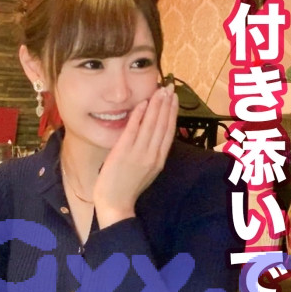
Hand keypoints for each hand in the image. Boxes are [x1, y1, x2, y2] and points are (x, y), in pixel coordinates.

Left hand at [94, 84, 178, 227]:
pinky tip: (142, 103)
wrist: (115, 203)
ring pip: (151, 124)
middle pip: (163, 125)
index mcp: (159, 160)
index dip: (172, 113)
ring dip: (156, 105)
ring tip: (160, 90)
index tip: (175, 99)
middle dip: (167, 104)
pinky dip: (139, 115)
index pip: (169, 132)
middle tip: (170, 88)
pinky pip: (133, 129)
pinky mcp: (124, 152)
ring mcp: (139, 153)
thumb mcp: (147, 171)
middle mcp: (152, 155)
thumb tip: (154, 137)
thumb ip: (151, 154)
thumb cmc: (128, 188)